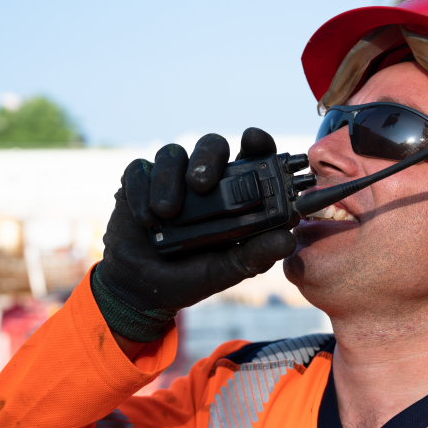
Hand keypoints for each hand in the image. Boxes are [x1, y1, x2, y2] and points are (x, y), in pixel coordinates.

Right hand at [93, 128, 296, 343]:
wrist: (143, 289)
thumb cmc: (192, 275)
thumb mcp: (227, 269)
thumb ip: (256, 254)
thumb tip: (288, 239)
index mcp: (233, 194)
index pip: (250, 156)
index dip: (257, 142)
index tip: (254, 139)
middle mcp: (204, 180)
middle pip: (212, 145)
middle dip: (207, 158)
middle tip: (200, 184)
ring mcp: (170, 178)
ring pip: (173, 155)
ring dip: (168, 181)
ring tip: (166, 214)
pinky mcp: (138, 181)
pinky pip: (140, 170)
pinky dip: (141, 193)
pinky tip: (146, 219)